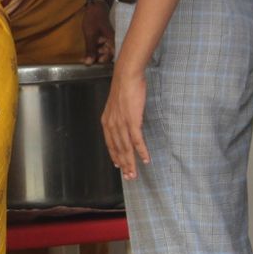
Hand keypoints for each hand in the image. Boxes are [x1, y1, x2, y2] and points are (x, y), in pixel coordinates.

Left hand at [81, 2, 115, 64]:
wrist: (95, 6)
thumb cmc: (94, 19)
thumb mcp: (91, 35)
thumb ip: (90, 49)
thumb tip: (89, 63)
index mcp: (113, 40)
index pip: (113, 54)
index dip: (106, 59)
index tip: (96, 61)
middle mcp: (112, 41)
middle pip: (108, 54)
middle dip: (98, 58)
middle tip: (87, 60)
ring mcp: (108, 40)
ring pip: (103, 51)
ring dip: (95, 54)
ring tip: (85, 57)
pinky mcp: (103, 39)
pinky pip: (100, 47)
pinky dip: (94, 50)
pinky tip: (86, 52)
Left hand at [102, 60, 148, 177]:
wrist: (126, 76)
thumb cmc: (124, 88)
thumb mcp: (117, 105)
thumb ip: (118, 116)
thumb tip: (124, 123)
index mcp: (107, 122)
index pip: (110, 144)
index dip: (115, 156)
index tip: (119, 166)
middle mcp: (112, 125)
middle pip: (118, 150)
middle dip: (124, 164)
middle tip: (130, 177)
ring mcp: (122, 124)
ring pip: (126, 148)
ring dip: (131, 162)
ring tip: (135, 173)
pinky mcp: (132, 121)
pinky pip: (137, 140)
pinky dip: (141, 151)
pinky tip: (145, 159)